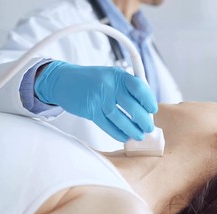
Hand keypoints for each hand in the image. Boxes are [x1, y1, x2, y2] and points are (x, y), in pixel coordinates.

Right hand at [35, 61, 157, 141]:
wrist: (64, 80)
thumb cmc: (92, 80)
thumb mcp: (111, 76)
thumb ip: (126, 89)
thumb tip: (144, 109)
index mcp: (118, 75)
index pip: (139, 87)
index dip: (148, 100)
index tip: (152, 110)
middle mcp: (109, 84)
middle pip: (132, 106)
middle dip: (143, 120)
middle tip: (148, 128)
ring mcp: (98, 97)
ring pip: (119, 118)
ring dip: (131, 130)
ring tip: (138, 136)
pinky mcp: (89, 109)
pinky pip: (106, 125)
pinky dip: (117, 133)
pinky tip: (124, 136)